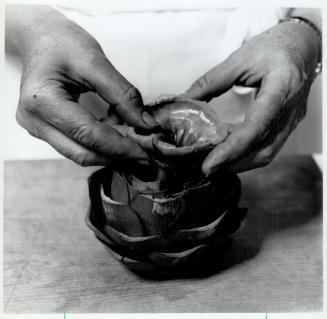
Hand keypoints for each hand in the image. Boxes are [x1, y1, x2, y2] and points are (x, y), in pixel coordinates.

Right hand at [6, 6, 157, 167]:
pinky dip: (100, 145)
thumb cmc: (62, 43)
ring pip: (79, 154)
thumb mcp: (96, 62)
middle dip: (117, 157)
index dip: (120, 147)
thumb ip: (123, 96)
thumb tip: (147, 125)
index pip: (88, 134)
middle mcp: (34, 120)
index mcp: (42, 100)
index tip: (145, 154)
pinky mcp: (45, 130)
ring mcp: (36, 128)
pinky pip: (76, 146)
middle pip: (82, 153)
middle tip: (144, 157)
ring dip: (109, 153)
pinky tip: (116, 135)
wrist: (39, 38)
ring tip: (134, 145)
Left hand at [184, 19, 320, 174]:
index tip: (208, 165)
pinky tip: (225, 151)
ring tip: (211, 163)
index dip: (231, 150)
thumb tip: (184, 101)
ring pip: (265, 154)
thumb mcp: (240, 58)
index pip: (256, 128)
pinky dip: (243, 153)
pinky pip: (265, 147)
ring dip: (237, 163)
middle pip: (262, 151)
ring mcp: (291, 121)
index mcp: (281, 89)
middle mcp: (290, 112)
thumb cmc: (275, 46)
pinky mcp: (286, 126)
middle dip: (231, 165)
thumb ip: (211, 81)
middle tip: (203, 170)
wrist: (304, 46)